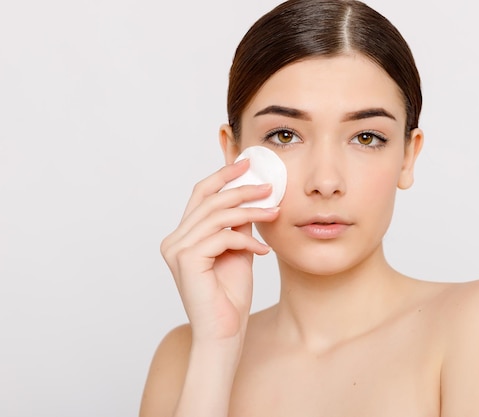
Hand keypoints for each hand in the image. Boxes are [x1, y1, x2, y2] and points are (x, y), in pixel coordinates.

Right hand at [160, 158, 279, 343]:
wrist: (225, 333)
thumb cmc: (230, 296)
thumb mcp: (238, 251)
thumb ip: (238, 225)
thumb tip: (252, 197)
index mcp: (183, 236)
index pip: (201, 195)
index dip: (222, 176)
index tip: (246, 164)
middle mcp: (175, 240)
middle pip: (209, 200)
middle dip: (241, 189)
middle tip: (268, 186)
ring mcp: (177, 249)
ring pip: (217, 216)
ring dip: (250, 211)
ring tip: (274, 213)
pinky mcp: (187, 260)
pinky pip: (223, 237)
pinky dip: (247, 240)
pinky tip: (262, 252)